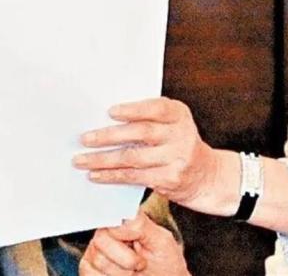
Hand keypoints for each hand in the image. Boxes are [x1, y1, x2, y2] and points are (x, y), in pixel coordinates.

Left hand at [74, 97, 239, 214]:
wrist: (205, 176)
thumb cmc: (177, 144)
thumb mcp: (171, 125)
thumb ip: (147, 119)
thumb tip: (103, 118)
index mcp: (179, 114)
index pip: (156, 108)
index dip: (133, 110)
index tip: (110, 111)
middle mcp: (181, 134)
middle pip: (141, 133)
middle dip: (109, 136)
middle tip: (85, 138)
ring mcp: (177, 158)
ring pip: (133, 158)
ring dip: (103, 159)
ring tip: (81, 160)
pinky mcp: (170, 179)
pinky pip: (135, 177)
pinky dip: (112, 176)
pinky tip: (96, 175)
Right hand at [79, 211, 189, 275]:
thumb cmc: (165, 267)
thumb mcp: (161, 242)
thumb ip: (142, 224)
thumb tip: (121, 217)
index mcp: (124, 222)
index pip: (111, 216)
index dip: (124, 233)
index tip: (138, 243)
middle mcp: (106, 234)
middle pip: (101, 239)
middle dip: (126, 258)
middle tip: (140, 264)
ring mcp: (95, 253)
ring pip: (97, 259)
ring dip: (121, 273)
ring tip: (132, 273)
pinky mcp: (88, 270)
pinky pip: (89, 273)